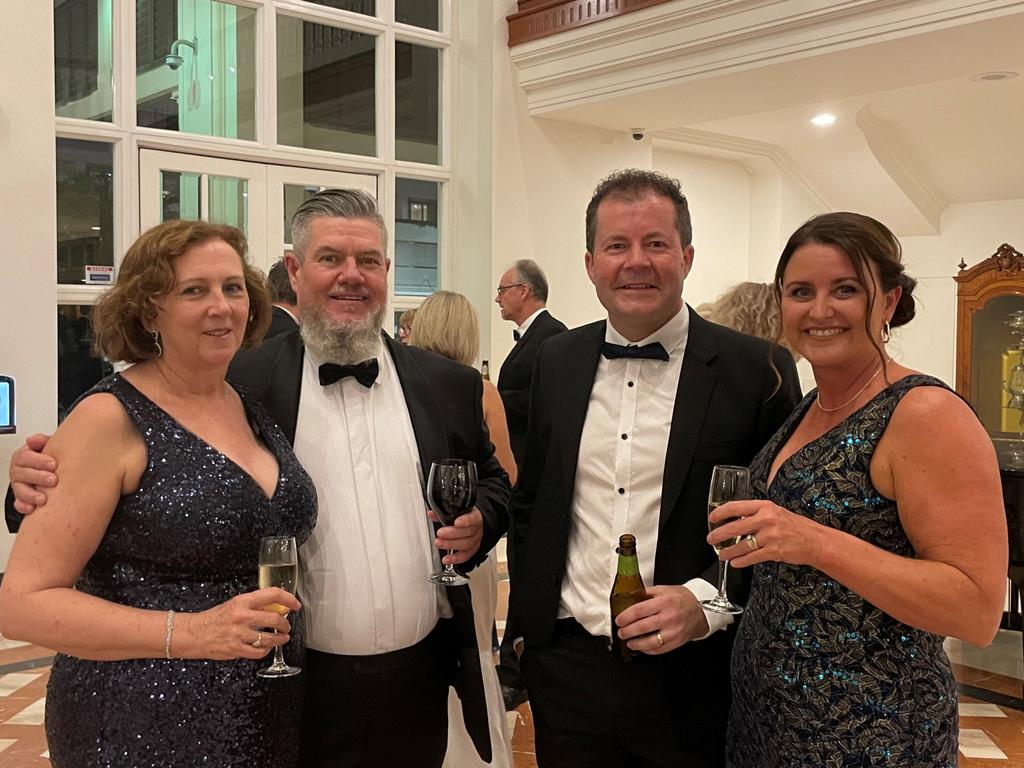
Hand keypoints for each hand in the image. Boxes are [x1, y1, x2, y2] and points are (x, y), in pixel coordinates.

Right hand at [10, 433, 55, 514]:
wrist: (53, 468)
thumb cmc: (50, 457)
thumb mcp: (46, 446)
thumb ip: (41, 441)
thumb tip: (32, 440)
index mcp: (22, 456)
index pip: (25, 457)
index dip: (38, 460)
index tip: (53, 464)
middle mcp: (18, 471)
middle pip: (22, 474)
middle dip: (38, 477)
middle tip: (53, 480)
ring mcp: (19, 485)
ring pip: (20, 490)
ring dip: (31, 495)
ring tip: (44, 499)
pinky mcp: (21, 498)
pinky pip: (19, 504)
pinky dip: (24, 507)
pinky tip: (32, 509)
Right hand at [179, 587, 299, 659]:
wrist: (194, 633)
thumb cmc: (214, 618)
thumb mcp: (234, 604)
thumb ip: (254, 605)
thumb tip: (276, 607)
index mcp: (242, 601)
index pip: (273, 594)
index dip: (289, 599)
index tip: (295, 605)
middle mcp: (242, 616)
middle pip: (275, 619)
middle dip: (285, 624)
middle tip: (287, 626)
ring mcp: (239, 634)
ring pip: (269, 638)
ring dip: (280, 639)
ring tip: (282, 638)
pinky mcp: (235, 649)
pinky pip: (259, 652)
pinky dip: (266, 650)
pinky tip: (266, 648)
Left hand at [429, 507, 483, 564]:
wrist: (476, 527)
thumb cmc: (467, 519)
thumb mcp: (459, 512)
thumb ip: (445, 513)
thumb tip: (432, 514)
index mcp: (476, 518)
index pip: (473, 519)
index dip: (465, 521)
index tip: (456, 522)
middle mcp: (476, 530)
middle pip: (467, 532)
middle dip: (452, 533)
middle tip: (440, 533)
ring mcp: (474, 542)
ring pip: (465, 544)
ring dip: (450, 544)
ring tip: (439, 543)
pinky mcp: (470, 552)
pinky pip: (464, 557)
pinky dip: (454, 559)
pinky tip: (446, 559)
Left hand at [614, 585, 709, 654]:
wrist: (701, 609)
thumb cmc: (682, 599)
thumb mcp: (664, 590)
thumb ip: (647, 593)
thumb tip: (629, 598)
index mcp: (664, 602)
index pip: (639, 610)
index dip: (626, 616)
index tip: (619, 620)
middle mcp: (669, 617)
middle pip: (642, 627)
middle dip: (627, 631)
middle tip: (621, 632)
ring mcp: (673, 631)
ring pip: (650, 642)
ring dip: (636, 643)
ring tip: (629, 642)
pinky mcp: (677, 642)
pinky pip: (659, 649)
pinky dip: (648, 650)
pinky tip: (642, 647)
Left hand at [707, 499, 824, 568]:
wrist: (815, 540)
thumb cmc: (795, 526)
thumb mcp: (775, 512)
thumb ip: (757, 514)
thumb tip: (736, 519)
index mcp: (765, 506)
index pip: (736, 506)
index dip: (721, 512)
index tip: (712, 518)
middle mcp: (767, 519)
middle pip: (735, 527)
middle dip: (719, 534)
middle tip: (711, 538)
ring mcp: (770, 536)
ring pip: (741, 545)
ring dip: (728, 551)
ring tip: (721, 554)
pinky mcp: (774, 551)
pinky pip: (752, 557)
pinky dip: (741, 561)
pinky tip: (735, 562)